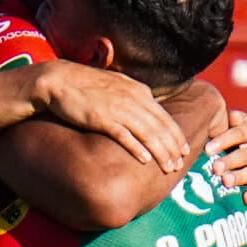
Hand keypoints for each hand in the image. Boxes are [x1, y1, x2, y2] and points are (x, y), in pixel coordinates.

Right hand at [25, 61, 192, 182]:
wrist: (61, 80)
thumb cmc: (87, 85)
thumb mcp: (118, 86)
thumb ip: (135, 97)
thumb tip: (148, 108)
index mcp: (139, 92)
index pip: (164, 117)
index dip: (177, 135)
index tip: (185, 151)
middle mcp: (133, 100)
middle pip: (160, 127)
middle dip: (173, 147)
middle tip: (180, 165)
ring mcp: (118, 109)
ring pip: (147, 133)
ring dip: (160, 152)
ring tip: (168, 167)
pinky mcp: (102, 118)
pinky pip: (124, 135)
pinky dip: (136, 148)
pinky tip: (145, 160)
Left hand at [207, 110, 246, 206]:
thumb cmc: (236, 149)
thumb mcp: (231, 136)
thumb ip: (221, 127)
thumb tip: (205, 123)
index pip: (239, 133)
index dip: (223, 140)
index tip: (207, 149)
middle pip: (246, 153)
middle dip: (230, 161)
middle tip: (215, 168)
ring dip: (241, 176)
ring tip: (226, 181)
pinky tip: (246, 199)